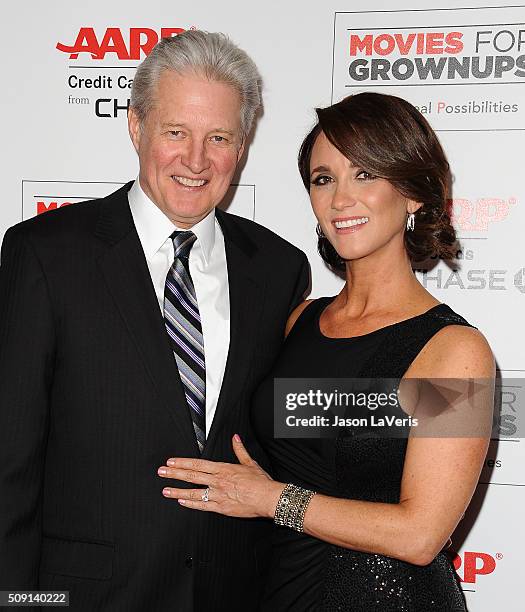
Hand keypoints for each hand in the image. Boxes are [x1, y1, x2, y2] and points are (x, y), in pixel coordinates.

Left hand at [157, 434, 284, 518]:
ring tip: (165, 490)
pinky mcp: (221, 508)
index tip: (171, 462)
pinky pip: (202, 505)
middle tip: (161, 472)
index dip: (183, 463)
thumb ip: (239, 450)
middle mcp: (218, 481)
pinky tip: (181, 501)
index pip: (198, 465)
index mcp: (223, 469)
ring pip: (193, 492)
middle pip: (192, 476)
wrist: (267, 497)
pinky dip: (191, 504)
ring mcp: (218, 495)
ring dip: (178, 490)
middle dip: (175, 474)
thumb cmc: (260, 481)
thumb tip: (235, 438)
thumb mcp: (250, 462)